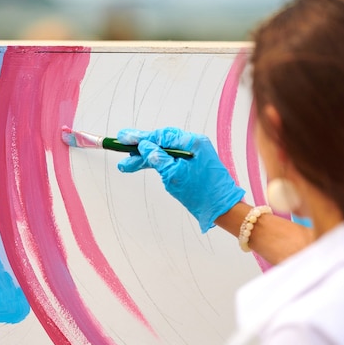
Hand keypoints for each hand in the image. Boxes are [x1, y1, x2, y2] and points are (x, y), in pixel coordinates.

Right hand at [117, 127, 244, 232]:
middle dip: (140, 147)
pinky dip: (157, 162)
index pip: (161, 135)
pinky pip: (170, 159)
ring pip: (164, 151)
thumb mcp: (174, 175)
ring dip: (145, 157)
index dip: (140, 137)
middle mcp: (193, 144)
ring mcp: (193, 154)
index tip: (124, 137)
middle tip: (121, 147)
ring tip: (127, 164)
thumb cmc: (202, 193)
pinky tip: (143, 164)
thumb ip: (157, 158)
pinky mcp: (192, 164)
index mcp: (192, 142)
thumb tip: (144, 146)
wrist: (222, 208)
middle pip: (161, 141)